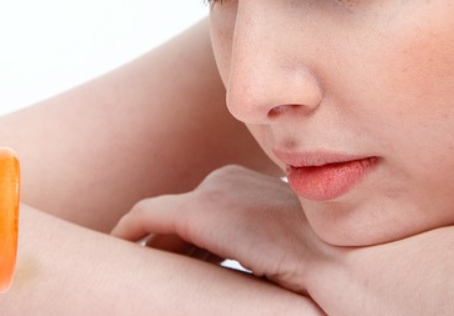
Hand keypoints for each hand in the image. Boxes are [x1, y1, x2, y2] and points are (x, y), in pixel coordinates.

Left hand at [110, 165, 337, 294]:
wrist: (338, 259)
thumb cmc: (327, 259)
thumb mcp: (293, 243)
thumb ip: (266, 246)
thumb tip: (259, 266)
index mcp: (250, 182)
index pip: (208, 212)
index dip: (191, 243)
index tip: (186, 267)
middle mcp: (226, 178)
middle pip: (182, 217)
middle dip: (169, 247)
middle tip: (156, 274)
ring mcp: (210, 192)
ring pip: (162, 222)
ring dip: (150, 247)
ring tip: (137, 271)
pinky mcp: (196, 212)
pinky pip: (143, 220)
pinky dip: (126, 234)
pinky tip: (115, 251)